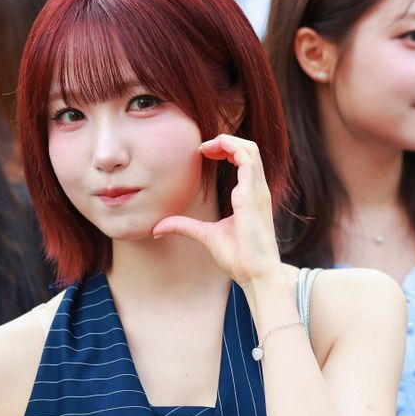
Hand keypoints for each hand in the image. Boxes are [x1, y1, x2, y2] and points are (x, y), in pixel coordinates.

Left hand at [152, 134, 281, 286]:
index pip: (245, 159)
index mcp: (251, 196)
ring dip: (227, 141)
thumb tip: (157, 228)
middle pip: (250, 148)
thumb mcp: (206, 236)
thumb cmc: (239, 257)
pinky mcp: (250, 196)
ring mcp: (256, 191)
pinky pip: (247, 160)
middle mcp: (257, 190)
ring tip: (206, 147)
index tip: (205, 153)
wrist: (256, 274)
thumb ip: (184, 226)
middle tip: (203, 147)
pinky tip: (211, 152)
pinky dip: (231, 148)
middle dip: (227, 141)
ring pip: (250, 149)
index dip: (227, 149)